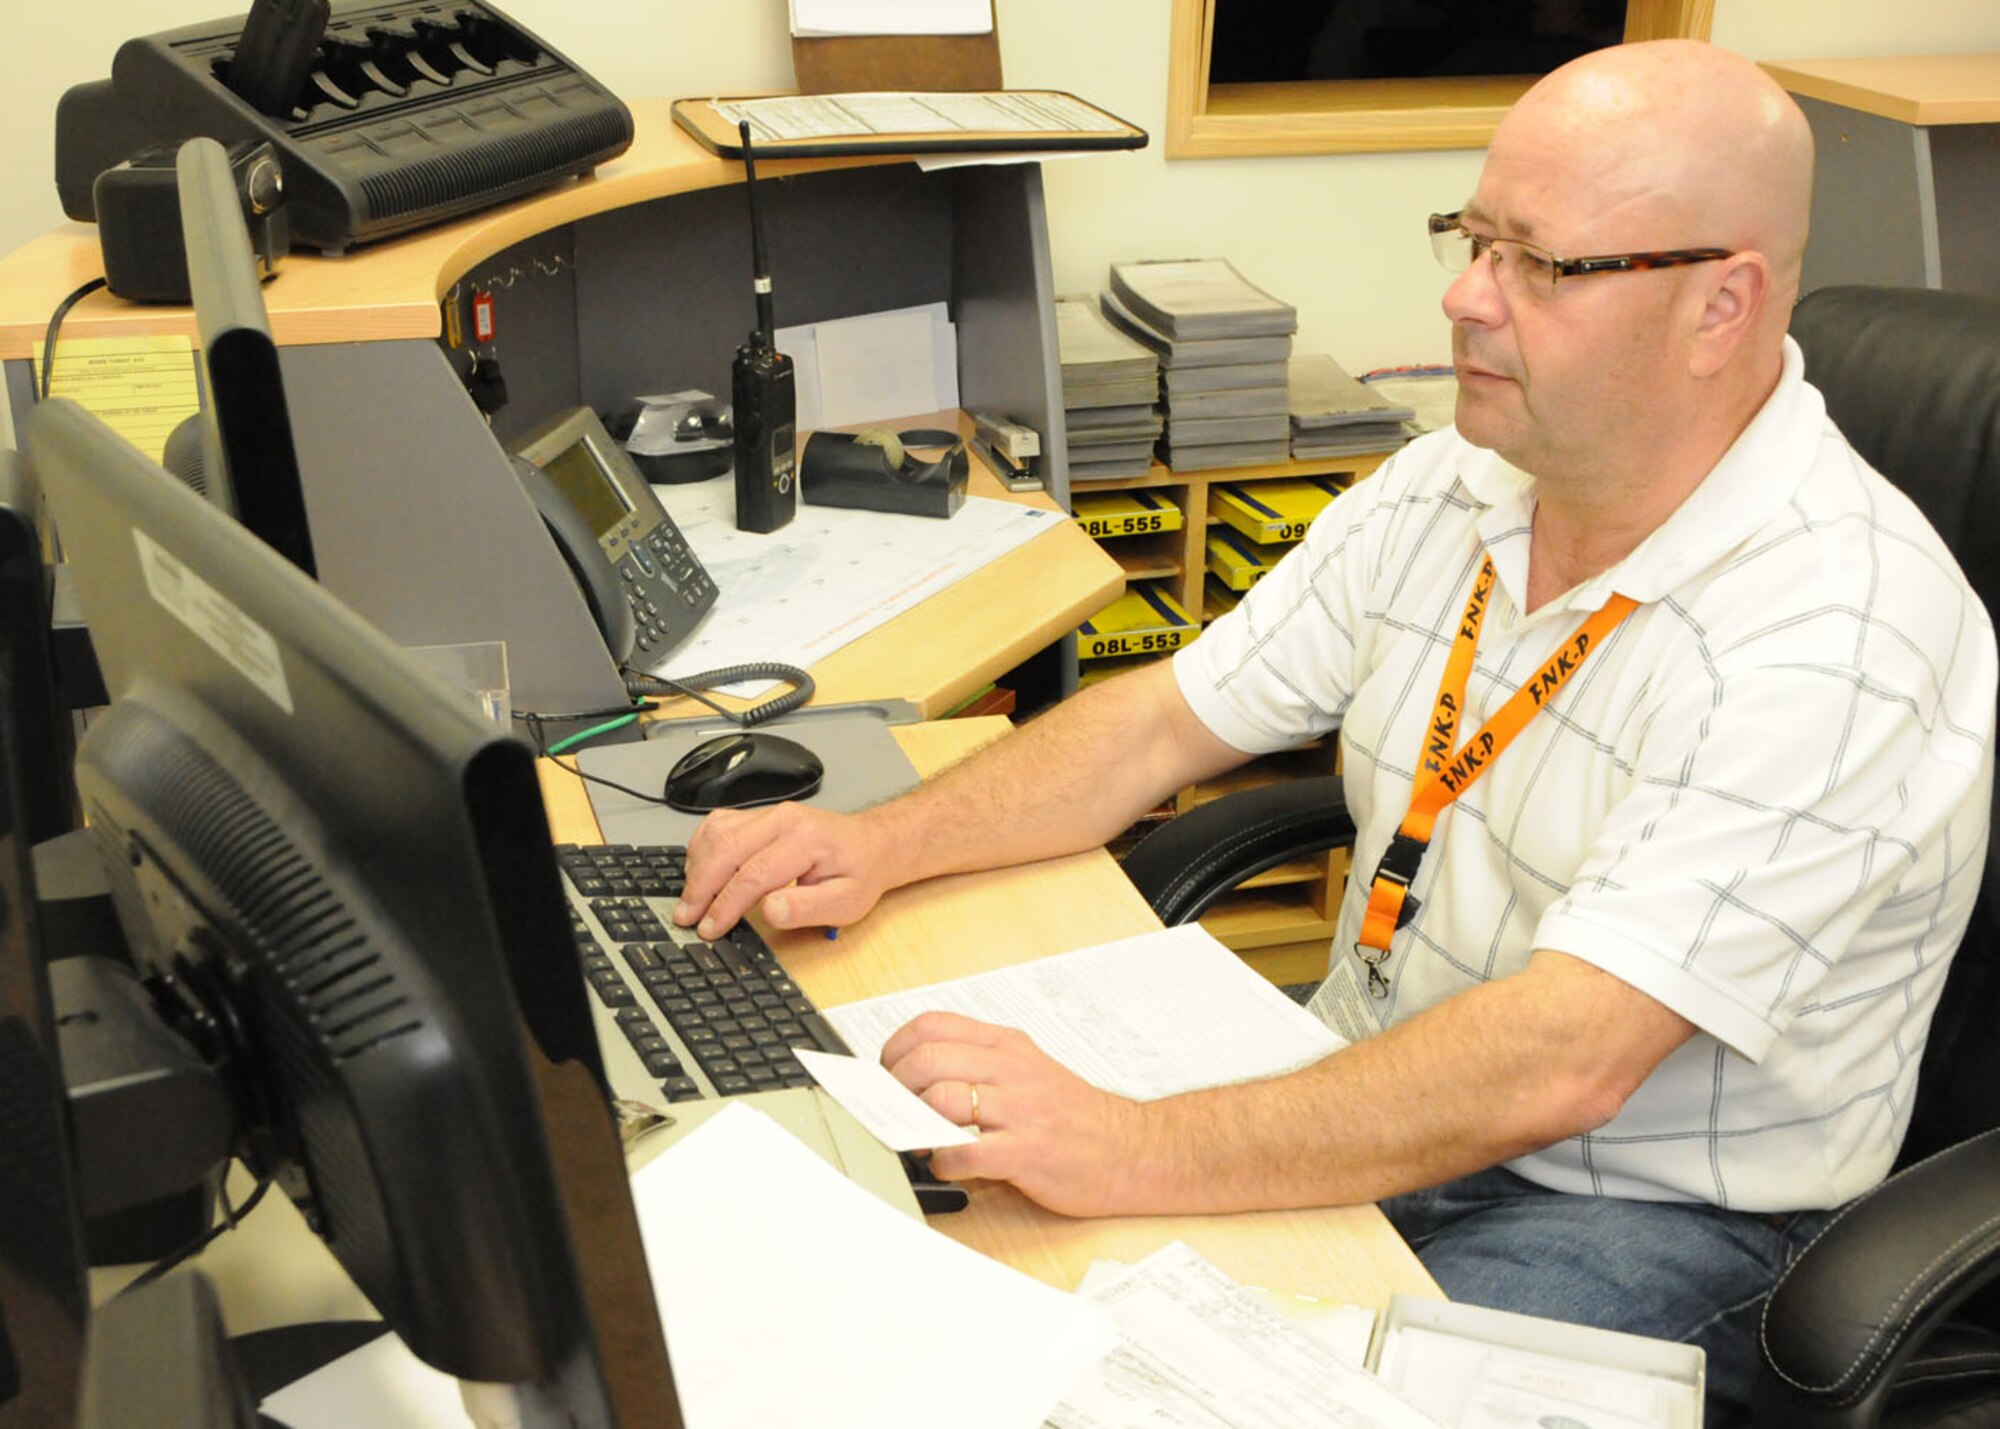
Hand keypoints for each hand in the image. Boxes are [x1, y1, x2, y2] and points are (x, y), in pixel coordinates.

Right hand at [674, 802, 893, 938]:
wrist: (872, 845)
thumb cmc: (859, 873)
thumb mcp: (846, 903)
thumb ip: (807, 908)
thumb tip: (770, 911)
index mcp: (806, 840)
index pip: (753, 874)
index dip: (726, 904)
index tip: (710, 928)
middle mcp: (784, 819)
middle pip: (727, 849)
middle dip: (701, 887)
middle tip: (686, 917)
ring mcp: (770, 813)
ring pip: (717, 833)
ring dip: (697, 867)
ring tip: (691, 899)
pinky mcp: (760, 815)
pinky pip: (719, 824)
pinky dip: (702, 848)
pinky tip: (699, 871)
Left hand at [881, 1011, 1150, 1217]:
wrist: (1130, 1149)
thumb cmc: (1073, 1115)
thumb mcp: (1028, 1070)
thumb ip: (979, 1066)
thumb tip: (915, 1077)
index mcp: (1007, 1045)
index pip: (933, 1026)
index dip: (896, 1049)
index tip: (887, 1073)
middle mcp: (1011, 1070)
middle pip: (928, 1060)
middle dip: (895, 1088)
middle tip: (893, 1111)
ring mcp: (1020, 1110)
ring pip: (942, 1099)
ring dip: (915, 1125)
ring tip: (917, 1141)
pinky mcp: (1027, 1152)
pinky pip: (967, 1151)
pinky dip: (943, 1162)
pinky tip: (947, 1166)